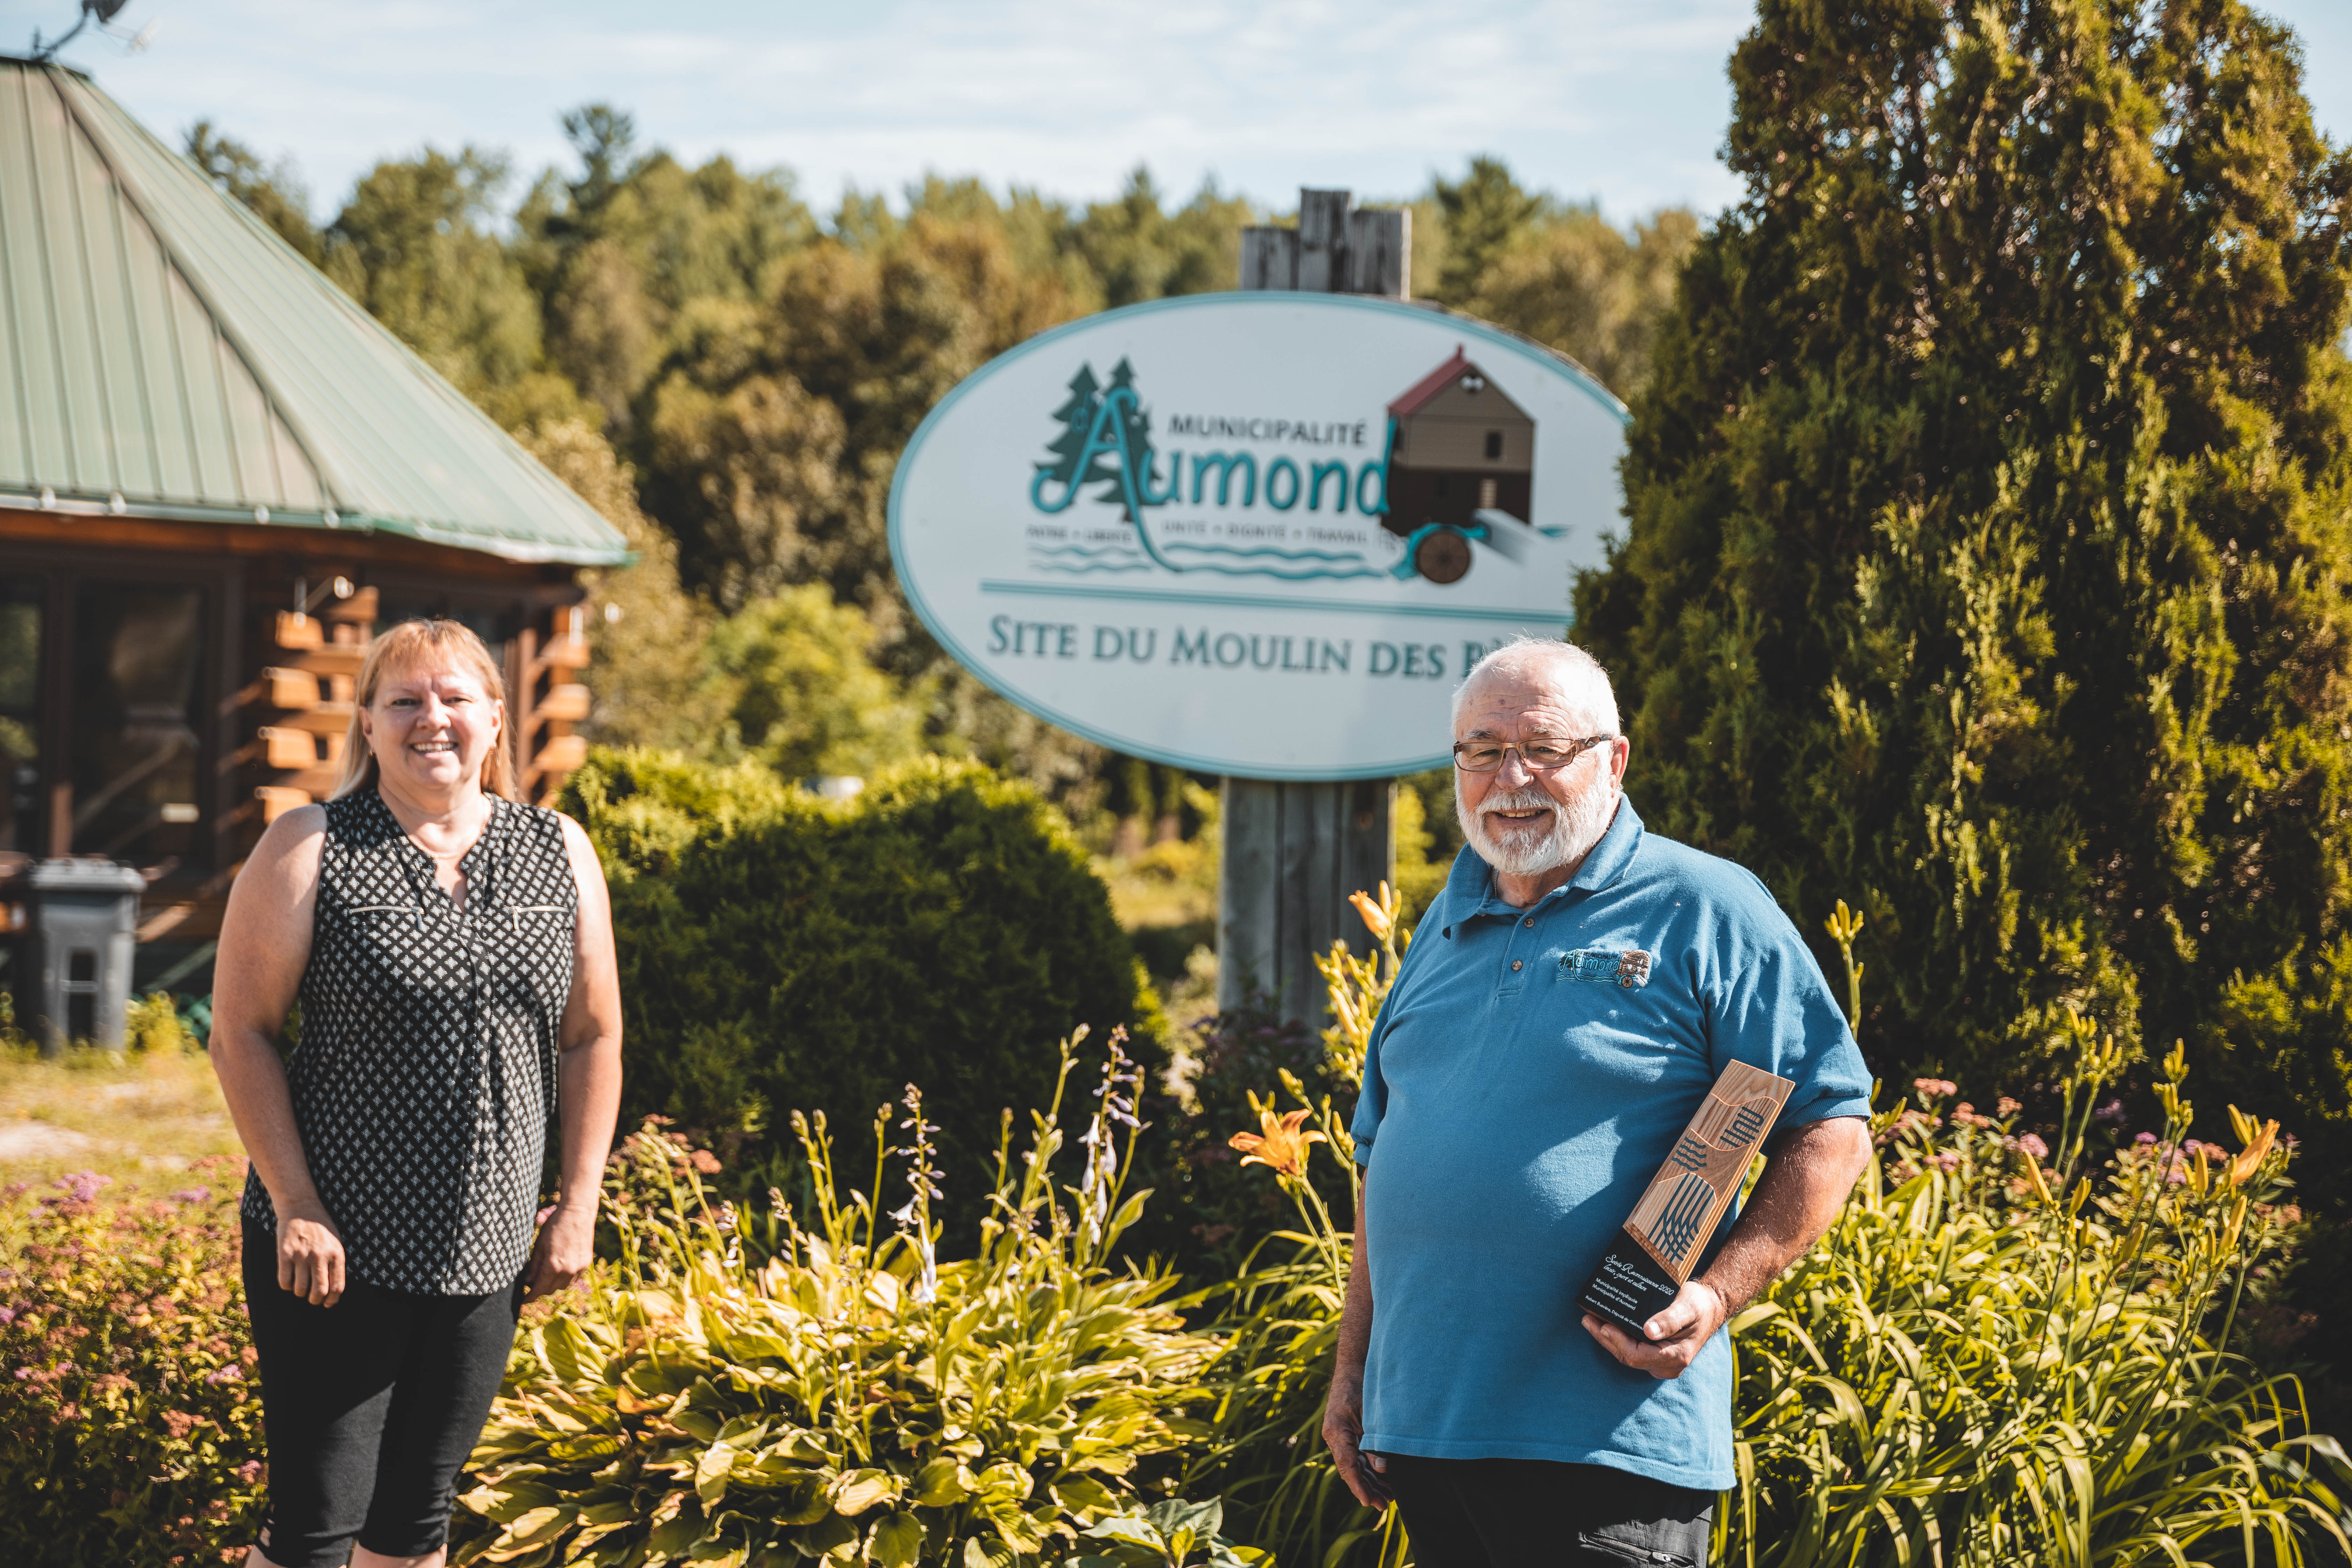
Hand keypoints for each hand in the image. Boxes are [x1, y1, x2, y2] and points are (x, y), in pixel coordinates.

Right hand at [276, 1203, 346, 1306]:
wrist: (301, 1207)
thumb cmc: (321, 1227)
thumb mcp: (336, 1242)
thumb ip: (336, 1263)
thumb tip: (333, 1291)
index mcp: (336, 1254)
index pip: (337, 1287)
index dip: (331, 1300)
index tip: (327, 1304)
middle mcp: (320, 1256)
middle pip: (319, 1291)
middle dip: (315, 1300)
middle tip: (312, 1299)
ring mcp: (302, 1255)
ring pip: (300, 1289)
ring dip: (300, 1293)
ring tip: (300, 1286)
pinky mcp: (285, 1254)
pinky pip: (284, 1281)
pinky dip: (286, 1285)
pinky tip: (289, 1279)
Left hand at [523, 1200, 596, 1304]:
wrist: (578, 1213)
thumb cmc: (555, 1226)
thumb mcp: (539, 1245)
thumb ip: (534, 1266)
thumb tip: (528, 1281)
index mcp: (553, 1266)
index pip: (539, 1289)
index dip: (530, 1297)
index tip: (524, 1300)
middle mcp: (567, 1271)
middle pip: (550, 1290)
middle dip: (541, 1289)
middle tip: (533, 1282)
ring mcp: (578, 1268)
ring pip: (563, 1286)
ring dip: (553, 1284)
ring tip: (547, 1273)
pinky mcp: (586, 1264)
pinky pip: (574, 1279)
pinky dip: (565, 1278)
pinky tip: (561, 1268)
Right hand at [1321, 1367, 1391, 1510]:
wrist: (1354, 1366)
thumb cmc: (1361, 1385)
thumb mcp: (1370, 1413)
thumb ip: (1374, 1441)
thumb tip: (1382, 1468)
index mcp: (1336, 1431)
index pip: (1347, 1466)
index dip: (1358, 1486)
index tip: (1369, 1502)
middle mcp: (1335, 1437)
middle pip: (1351, 1470)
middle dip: (1367, 1489)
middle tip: (1385, 1505)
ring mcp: (1341, 1436)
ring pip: (1355, 1466)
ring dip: (1370, 1482)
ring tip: (1388, 1498)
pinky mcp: (1349, 1434)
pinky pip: (1358, 1456)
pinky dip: (1370, 1469)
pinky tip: (1383, 1480)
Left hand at [1582, 1277, 1729, 1379]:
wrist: (1710, 1308)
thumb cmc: (1699, 1306)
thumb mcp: (1687, 1308)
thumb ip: (1670, 1320)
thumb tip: (1648, 1331)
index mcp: (1676, 1357)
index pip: (1637, 1356)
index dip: (1618, 1341)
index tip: (1603, 1325)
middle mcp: (1667, 1365)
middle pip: (1628, 1357)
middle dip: (1606, 1339)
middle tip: (1588, 1319)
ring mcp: (1661, 1363)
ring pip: (1628, 1355)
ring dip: (1608, 1339)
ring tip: (1590, 1320)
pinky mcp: (1656, 1356)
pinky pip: (1632, 1350)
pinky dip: (1617, 1338)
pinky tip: (1605, 1324)